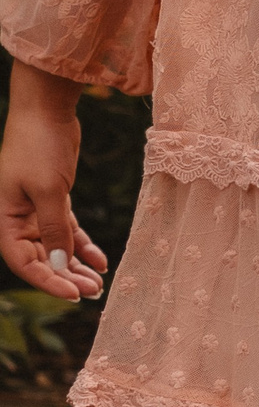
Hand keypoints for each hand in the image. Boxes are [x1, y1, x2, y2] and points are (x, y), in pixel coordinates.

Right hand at [0, 63, 107, 301]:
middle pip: (40, 258)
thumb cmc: (40, 146)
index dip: (47, 281)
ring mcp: (34, 209)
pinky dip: (83, 247)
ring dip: (76, 266)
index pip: (22, 261)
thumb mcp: (49, 191)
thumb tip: (61, 267)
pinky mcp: (53, 200)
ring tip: (99, 283)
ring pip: (56, 247)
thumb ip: (55, 230)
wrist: (47, 111)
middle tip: (93, 292)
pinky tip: (101, 262)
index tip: (74, 295)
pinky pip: (67, 231)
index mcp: (2, 216)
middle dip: (65, 277)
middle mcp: (14, 216)